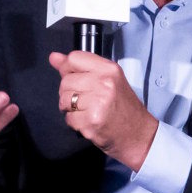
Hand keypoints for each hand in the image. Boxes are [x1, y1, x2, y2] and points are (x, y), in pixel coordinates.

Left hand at [50, 49, 156, 167]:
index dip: (67, 69)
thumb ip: (81, 67)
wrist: (138, 135)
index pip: (74, 58)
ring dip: (70, 108)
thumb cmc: (123, 107)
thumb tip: (53, 57)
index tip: (73, 77)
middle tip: (84, 100)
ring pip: (64, 99)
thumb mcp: (109, 80)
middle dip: (68, 92)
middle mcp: (104, 83)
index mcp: (109, 69)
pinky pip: (68, 118)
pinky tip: (88, 122)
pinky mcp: (91, 122)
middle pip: (65, 81)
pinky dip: (75, 122)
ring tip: (86, 111)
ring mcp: (98, 103)